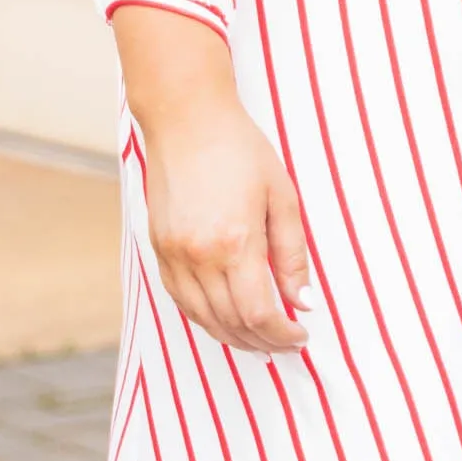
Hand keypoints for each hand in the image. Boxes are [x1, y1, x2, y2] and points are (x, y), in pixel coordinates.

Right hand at [111, 7, 313, 351]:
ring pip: (203, 318)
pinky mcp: (159, 248)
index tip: (299, 335)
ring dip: (232, 336)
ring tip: (258, 339)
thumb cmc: (239, 149)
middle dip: (261, 341)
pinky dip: (205, 317)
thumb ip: (292, 254)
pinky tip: (224, 318)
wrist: (186, 118)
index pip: (258, 313)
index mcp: (235, 242)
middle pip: (230, 323)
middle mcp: (199, 255)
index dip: (281, 335)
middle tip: (284, 342)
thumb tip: (302, 301)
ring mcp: (174, 254)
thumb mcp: (282, 197)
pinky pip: (181, 300)